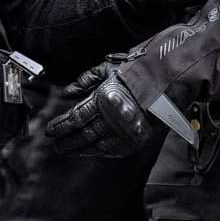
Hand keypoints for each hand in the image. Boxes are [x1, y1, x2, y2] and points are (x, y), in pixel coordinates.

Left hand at [46, 62, 161, 158]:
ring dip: (79, 149)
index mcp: (103, 98)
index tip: (50, 130)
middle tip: (56, 144)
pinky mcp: (135, 140)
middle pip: (82, 134)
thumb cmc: (138, 72)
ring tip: (67, 150)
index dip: (60, 126)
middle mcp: (112, 117)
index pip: (75, 117)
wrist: (170, 82)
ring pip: (95, 144)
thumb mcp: (108, 68)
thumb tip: (67, 92)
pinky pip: (112, 150)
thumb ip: (85, 80)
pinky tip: (89, 152)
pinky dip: (99, 152)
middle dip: (67, 140)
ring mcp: (124, 130)